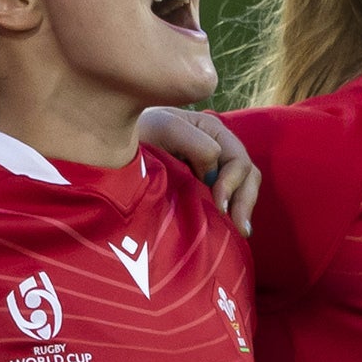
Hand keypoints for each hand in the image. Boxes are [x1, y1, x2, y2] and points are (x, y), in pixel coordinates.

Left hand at [139, 106, 265, 236]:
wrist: (114, 145)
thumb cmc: (138, 133)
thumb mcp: (163, 129)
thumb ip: (193, 142)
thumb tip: (216, 166)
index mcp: (213, 131)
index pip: (238, 160)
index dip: (232, 184)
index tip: (219, 206)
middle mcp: (219, 148)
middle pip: (247, 175)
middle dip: (244, 201)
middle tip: (239, 229)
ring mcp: (212, 168)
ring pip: (243, 188)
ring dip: (242, 209)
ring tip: (240, 233)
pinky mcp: (203, 186)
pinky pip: (227, 199)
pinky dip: (231, 212)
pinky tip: (228, 230)